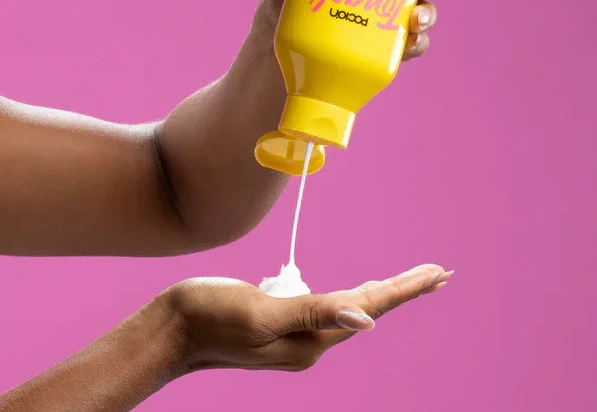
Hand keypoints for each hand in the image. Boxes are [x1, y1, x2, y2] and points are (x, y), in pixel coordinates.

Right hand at [161, 263, 452, 372]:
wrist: (171, 330)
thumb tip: (365, 320)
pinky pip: (328, 308)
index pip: (370, 308)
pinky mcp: (283, 323)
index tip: (438, 273)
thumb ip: (312, 313)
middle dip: (404, 290)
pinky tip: (360, 294)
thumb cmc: (210, 315)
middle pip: (368, 310)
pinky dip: (352, 296)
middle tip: (439, 274)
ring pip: (351, 310)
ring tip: (409, 282)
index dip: (405, 288)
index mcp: (310, 341)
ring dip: (382, 292)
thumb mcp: (260, 313)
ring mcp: (296, 335)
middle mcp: (309, 343)